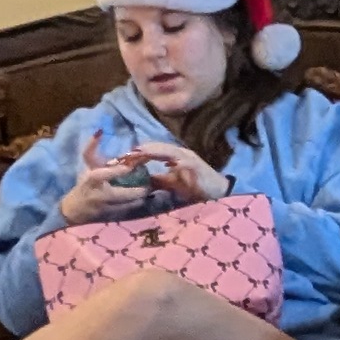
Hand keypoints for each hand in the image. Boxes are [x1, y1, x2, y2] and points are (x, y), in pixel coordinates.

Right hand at [57, 153, 163, 223]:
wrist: (74, 210)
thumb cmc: (83, 183)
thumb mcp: (87, 166)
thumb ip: (92, 148)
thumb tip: (99, 130)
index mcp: (92, 179)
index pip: (103, 175)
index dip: (117, 171)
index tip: (131, 166)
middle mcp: (99, 194)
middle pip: (121, 195)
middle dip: (137, 191)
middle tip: (149, 184)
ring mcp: (105, 208)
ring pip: (127, 205)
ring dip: (139, 198)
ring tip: (149, 190)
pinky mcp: (110, 217)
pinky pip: (127, 211)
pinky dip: (136, 204)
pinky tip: (143, 199)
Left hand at [113, 141, 228, 203]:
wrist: (218, 191)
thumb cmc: (196, 188)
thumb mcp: (172, 184)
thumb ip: (159, 180)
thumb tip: (143, 180)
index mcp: (173, 155)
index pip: (152, 150)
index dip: (137, 153)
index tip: (122, 159)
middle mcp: (180, 152)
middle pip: (156, 147)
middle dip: (139, 151)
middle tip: (123, 156)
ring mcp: (188, 157)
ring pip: (166, 150)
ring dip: (151, 152)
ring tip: (137, 155)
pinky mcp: (195, 164)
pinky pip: (182, 160)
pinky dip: (172, 161)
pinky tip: (163, 164)